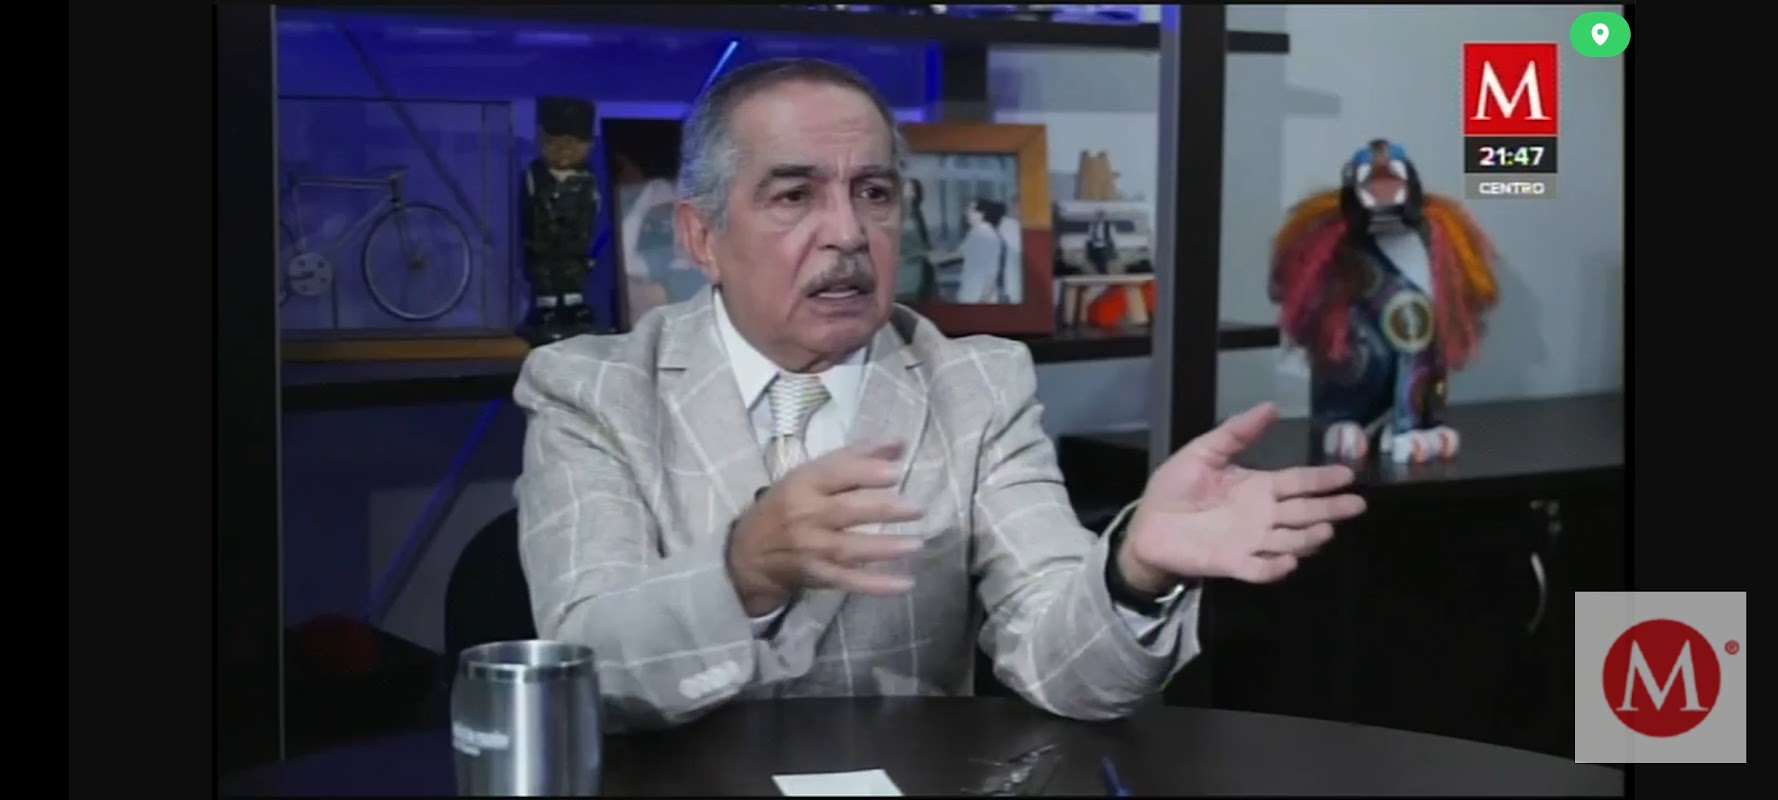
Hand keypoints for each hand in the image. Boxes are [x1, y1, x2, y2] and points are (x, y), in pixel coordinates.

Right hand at [726, 441, 926, 615]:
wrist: (748, 553)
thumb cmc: (787, 505)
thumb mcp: (811, 475)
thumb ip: (855, 458)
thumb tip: (899, 443)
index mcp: (804, 483)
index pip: (836, 474)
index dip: (865, 472)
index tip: (896, 472)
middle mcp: (806, 515)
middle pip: (846, 510)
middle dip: (882, 509)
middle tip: (916, 509)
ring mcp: (810, 548)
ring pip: (849, 548)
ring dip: (884, 548)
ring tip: (917, 544)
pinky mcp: (817, 575)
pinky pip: (849, 581)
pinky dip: (876, 585)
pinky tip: (905, 584)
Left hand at [1117, 403, 1366, 589]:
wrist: (1148, 524)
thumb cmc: (1176, 487)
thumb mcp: (1204, 452)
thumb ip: (1237, 433)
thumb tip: (1271, 407)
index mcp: (1259, 486)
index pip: (1298, 482)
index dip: (1322, 479)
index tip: (1348, 474)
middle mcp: (1263, 515)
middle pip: (1304, 512)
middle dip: (1330, 509)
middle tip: (1356, 505)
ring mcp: (1251, 541)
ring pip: (1289, 540)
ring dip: (1308, 538)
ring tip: (1325, 530)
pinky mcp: (1233, 564)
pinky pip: (1260, 569)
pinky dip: (1274, 567)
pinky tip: (1287, 560)